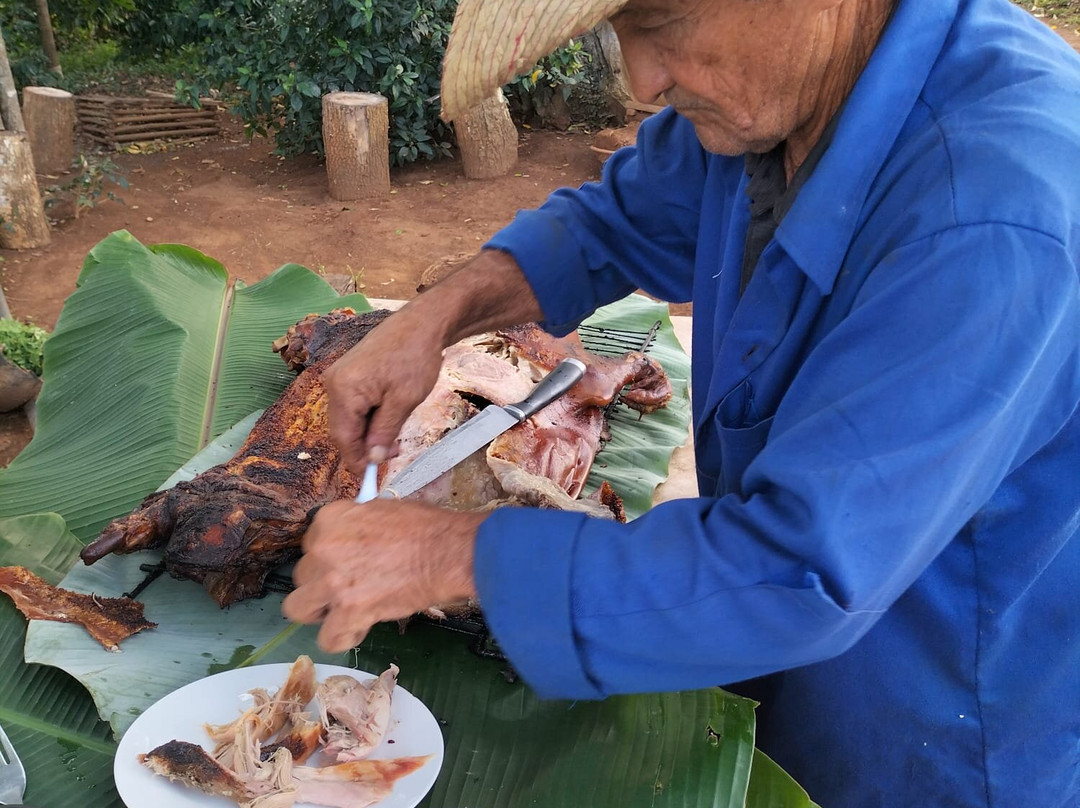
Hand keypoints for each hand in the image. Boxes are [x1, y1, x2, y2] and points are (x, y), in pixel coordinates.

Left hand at [282, 499, 483, 652]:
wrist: (447, 552)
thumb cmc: (424, 527)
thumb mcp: (380, 510)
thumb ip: (355, 526)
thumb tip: (352, 538)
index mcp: (330, 519)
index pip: (311, 544)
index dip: (329, 557)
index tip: (348, 563)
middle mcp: (323, 548)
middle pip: (302, 575)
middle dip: (322, 583)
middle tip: (350, 587)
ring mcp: (332, 581)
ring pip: (298, 607)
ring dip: (321, 612)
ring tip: (344, 612)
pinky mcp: (348, 611)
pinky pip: (328, 638)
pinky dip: (342, 638)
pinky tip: (360, 628)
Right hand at [324, 249, 541, 473]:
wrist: (422, 323)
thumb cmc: (415, 358)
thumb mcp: (403, 401)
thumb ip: (384, 432)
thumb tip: (373, 459)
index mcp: (343, 391)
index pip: (343, 438)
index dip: (356, 460)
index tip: (372, 477)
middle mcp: (334, 383)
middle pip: (342, 429)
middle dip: (364, 447)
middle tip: (391, 454)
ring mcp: (340, 376)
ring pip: (348, 418)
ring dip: (367, 433)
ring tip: (394, 438)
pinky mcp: (350, 372)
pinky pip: (353, 404)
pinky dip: (368, 417)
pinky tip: (387, 420)